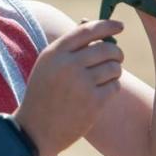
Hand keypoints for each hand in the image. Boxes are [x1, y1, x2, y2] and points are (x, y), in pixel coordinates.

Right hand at [14, 19, 124, 155]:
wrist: (35, 129)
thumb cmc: (44, 93)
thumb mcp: (48, 65)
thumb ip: (70, 47)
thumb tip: (102, 30)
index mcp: (55, 53)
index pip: (88, 30)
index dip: (108, 25)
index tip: (120, 26)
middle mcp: (68, 65)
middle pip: (107, 48)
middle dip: (116, 53)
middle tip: (115, 59)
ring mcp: (82, 84)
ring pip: (114, 67)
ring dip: (114, 71)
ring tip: (102, 79)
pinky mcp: (94, 102)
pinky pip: (115, 85)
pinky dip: (112, 88)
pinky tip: (99, 94)